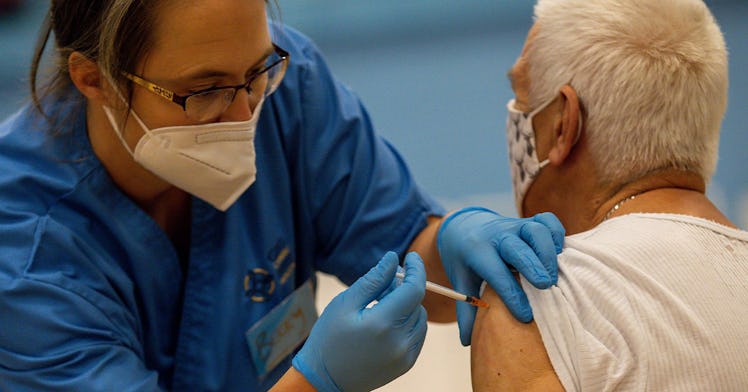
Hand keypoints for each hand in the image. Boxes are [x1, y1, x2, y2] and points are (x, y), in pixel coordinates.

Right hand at [292, 252, 427, 391]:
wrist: (324, 380)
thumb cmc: (329, 338)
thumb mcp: (345, 303)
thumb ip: (373, 280)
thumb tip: (392, 258)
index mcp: (383, 324)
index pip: (414, 289)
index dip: (416, 269)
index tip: (411, 257)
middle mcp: (399, 342)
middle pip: (416, 302)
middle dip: (404, 287)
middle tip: (382, 286)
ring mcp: (405, 355)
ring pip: (420, 318)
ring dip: (407, 305)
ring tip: (381, 306)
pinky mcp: (406, 364)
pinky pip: (418, 334)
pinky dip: (408, 322)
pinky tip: (387, 323)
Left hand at [437, 207, 563, 344]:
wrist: (464, 226)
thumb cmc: (465, 259)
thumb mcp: (461, 281)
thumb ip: (466, 309)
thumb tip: (467, 342)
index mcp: (476, 251)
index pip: (495, 271)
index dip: (512, 294)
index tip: (525, 316)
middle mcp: (497, 235)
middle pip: (516, 246)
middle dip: (533, 266)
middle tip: (545, 288)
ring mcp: (514, 225)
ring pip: (535, 230)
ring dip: (547, 252)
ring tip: (553, 277)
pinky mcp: (529, 221)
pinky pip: (547, 221)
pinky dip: (556, 234)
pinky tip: (559, 253)